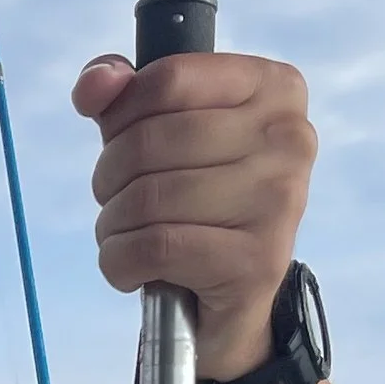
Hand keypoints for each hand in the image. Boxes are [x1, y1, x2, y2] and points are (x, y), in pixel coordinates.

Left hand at [72, 50, 316, 380]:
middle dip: (109, 177)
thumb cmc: (194, 204)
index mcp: (275, 89)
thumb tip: (95, 85)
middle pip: (151, 140)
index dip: (122, 114)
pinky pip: (154, 247)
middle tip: (118, 202)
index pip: (168, 79)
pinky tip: (133, 269)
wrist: (231, 304)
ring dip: (112, 224)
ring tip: (126, 237)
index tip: (121, 142)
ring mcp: (280, 200)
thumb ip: (122, 95)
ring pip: (148, 197)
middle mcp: (290, 138)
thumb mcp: (158, 134)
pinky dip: (120, 262)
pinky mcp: (257, 261)